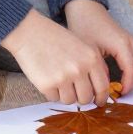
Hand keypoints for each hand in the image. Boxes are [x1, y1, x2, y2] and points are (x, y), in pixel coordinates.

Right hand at [0, 1, 132, 104]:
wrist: (30, 31)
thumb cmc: (55, 37)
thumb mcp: (82, 45)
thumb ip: (92, 65)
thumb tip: (98, 90)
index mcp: (92, 58)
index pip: (102, 87)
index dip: (101, 98)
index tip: (98, 102)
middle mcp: (80, 69)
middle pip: (86, 98)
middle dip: (80, 98)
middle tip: (74, 92)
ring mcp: (63, 78)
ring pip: (69, 101)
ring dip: (64, 95)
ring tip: (58, 80)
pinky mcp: (47, 85)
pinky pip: (53, 98)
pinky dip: (51, 93)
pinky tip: (47, 78)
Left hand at [64, 0, 132, 92]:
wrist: (85, 9)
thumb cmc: (84, 27)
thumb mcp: (89, 51)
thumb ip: (99, 70)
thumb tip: (105, 87)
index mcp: (122, 44)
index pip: (132, 71)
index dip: (126, 86)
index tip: (116, 96)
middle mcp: (130, 42)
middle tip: (119, 95)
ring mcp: (130, 40)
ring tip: (118, 88)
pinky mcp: (127, 41)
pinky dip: (131, 70)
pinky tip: (118, 77)